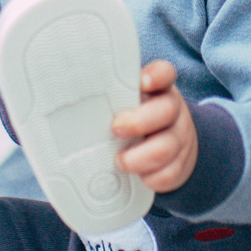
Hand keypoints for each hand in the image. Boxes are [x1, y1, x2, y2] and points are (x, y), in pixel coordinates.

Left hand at [111, 59, 196, 193]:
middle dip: (139, 122)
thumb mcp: (128, 102)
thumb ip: (111, 99)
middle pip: (166, 110)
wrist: (173, 146)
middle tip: (116, 128)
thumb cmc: (137, 120)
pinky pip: (168, 173)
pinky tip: (138, 176)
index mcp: (158, 90)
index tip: (142, 82)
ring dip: (139, 157)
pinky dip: (150, 177)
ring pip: (166, 147)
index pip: (164, 73)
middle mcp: (172, 110)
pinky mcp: (179, 164)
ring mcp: (178, 138)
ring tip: (120, 160)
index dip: (155, 76)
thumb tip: (71, 103)